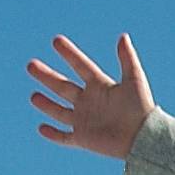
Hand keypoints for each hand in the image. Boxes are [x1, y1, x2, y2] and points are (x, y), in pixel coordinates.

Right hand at [27, 32, 159, 159]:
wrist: (144, 137)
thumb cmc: (142, 108)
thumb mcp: (135, 80)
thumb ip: (127, 59)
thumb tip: (123, 36)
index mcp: (100, 86)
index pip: (80, 66)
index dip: (69, 53)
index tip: (56, 40)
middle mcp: (90, 102)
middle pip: (63, 87)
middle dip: (47, 76)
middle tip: (31, 65)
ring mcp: (85, 120)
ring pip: (60, 111)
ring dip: (46, 104)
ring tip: (33, 96)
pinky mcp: (84, 138)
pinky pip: (64, 137)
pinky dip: (53, 134)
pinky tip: (41, 128)